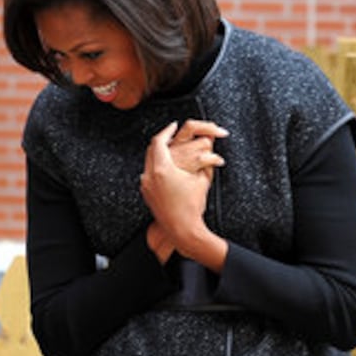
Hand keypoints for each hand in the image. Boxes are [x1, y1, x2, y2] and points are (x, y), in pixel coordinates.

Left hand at [140, 121, 227, 271]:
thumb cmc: (192, 207)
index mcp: (161, 169)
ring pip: (149, 161)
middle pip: (151, 149)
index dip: (167, 130)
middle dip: (162, 140)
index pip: (159, 141)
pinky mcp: (146, 194)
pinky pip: (149, 173)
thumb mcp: (203, 179)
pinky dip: (157, 165)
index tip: (173, 125)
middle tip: (171, 134)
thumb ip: (206, 158)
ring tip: (170, 149)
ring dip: (159, 152)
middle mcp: (149, 176)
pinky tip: (167, 167)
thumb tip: (210, 144)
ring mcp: (146, 186)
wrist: (182, 230)